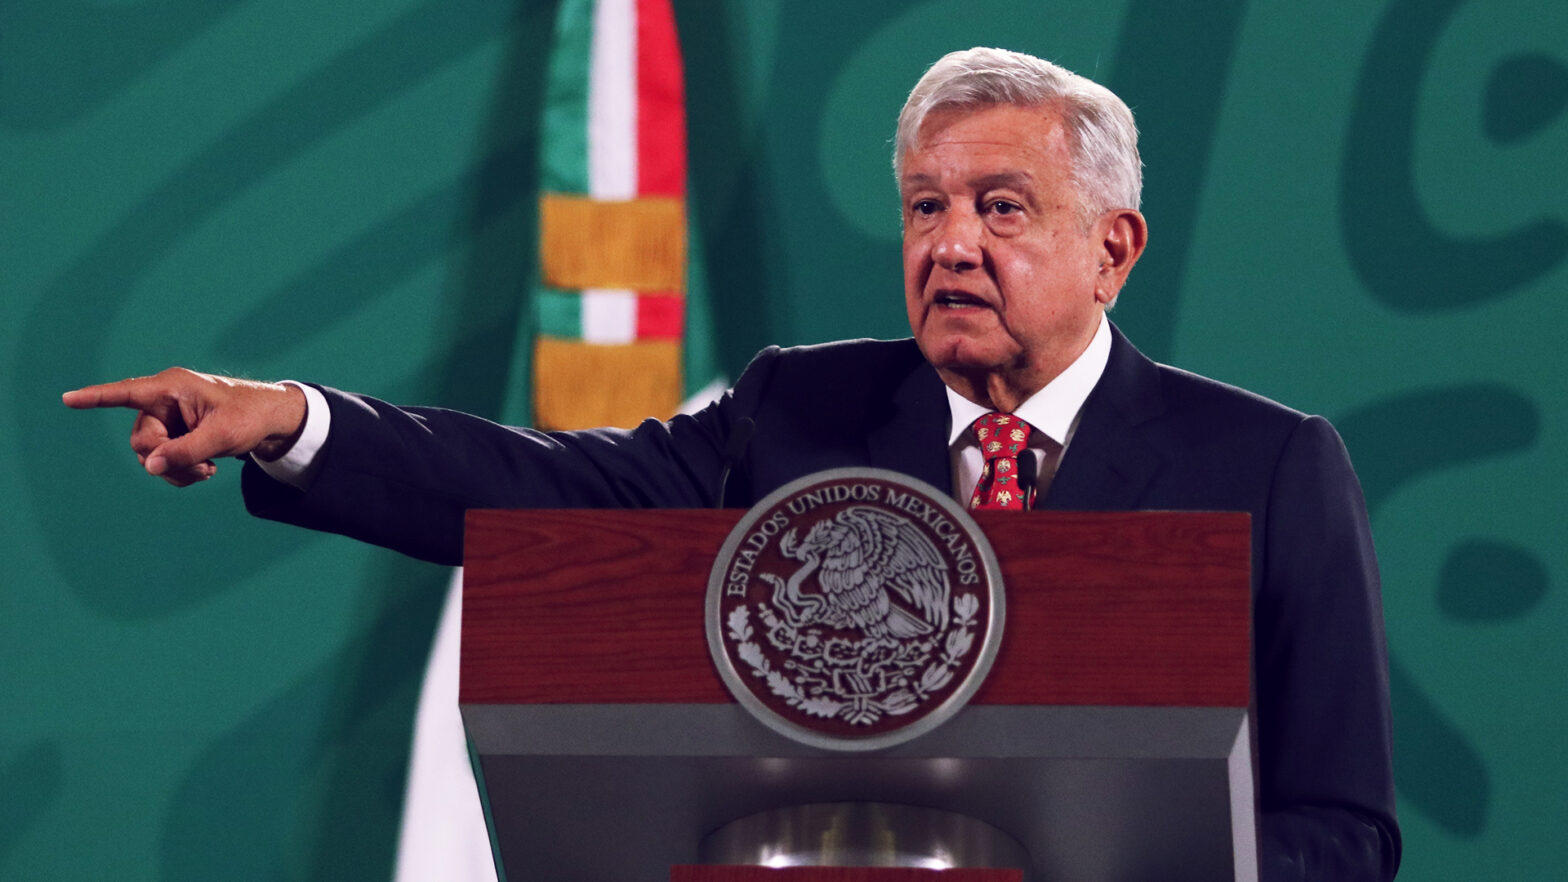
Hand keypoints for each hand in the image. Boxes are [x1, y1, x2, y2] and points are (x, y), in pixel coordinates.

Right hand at [63, 368, 307, 486]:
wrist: (272, 421)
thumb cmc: (251, 416)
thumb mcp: (223, 436)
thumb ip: (186, 451)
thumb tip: (152, 467)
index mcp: (172, 387)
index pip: (127, 392)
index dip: (96, 398)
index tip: (67, 399)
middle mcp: (165, 401)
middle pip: (141, 439)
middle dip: (165, 460)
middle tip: (200, 469)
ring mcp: (169, 420)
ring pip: (151, 456)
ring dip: (176, 470)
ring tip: (207, 471)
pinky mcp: (176, 435)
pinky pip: (162, 461)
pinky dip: (180, 472)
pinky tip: (205, 470)